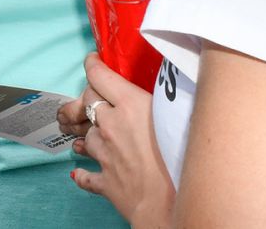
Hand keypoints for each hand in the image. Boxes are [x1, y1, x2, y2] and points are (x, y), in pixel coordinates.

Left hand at [67, 53, 174, 227]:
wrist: (172, 205)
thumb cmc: (184, 160)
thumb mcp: (180, 116)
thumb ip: (170, 97)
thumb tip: (175, 81)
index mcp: (130, 105)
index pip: (100, 76)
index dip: (93, 65)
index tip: (92, 61)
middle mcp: (111, 125)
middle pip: (88, 101)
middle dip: (91, 97)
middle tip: (98, 98)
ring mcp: (105, 153)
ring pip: (85, 136)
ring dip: (89, 134)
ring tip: (93, 136)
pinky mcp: (105, 180)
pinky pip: (86, 174)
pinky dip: (83, 172)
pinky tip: (80, 171)